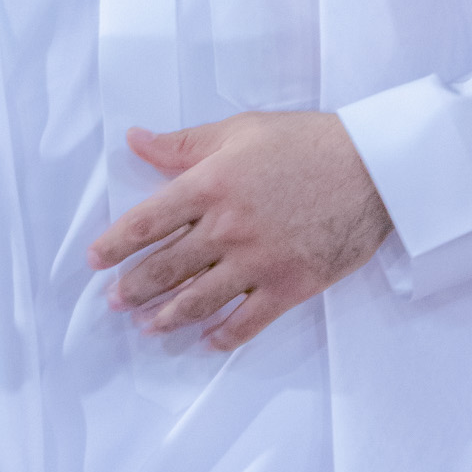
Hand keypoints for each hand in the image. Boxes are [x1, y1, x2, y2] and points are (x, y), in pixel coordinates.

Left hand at [87, 111, 391, 350]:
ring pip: (199, 299)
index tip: (96, 259)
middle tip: (115, 302)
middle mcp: (227, 228)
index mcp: (209, 185)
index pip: (146, 222)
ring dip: (168, 317)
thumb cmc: (307, 142)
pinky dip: (223, 335)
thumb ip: (183, 143)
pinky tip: (207, 341)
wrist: (374, 167)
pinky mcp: (289, 284)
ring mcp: (258, 261)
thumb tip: (134, 140)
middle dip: (134, 288)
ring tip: (149, 327)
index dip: (115, 244)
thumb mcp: (240, 130)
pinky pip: (247, 320)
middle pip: (166, 267)